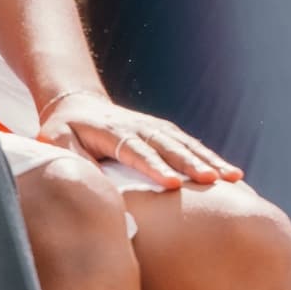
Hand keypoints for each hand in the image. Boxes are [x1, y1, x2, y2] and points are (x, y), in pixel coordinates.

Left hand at [35, 88, 238, 191]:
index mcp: (113, 131)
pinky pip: (192, 145)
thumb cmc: (65, 130)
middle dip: (192, 164)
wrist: (78, 104)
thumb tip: (90, 180)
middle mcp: (140, 127)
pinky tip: (231, 173)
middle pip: (170, 147)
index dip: (155, 168)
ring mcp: (156, 128)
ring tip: (233, 178)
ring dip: (210, 160)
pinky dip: (211, 158)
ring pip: (187, 144)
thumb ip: (72, 157)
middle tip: (213, 182)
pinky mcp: (166, 132)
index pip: (137, 152)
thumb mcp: (57, 141)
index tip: (172, 185)